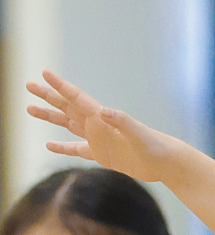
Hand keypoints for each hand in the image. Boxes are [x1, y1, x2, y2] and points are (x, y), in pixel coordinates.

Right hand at [26, 70, 176, 182]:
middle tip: (29, 85)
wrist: (164, 162)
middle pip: (66, 107)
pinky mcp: (102, 155)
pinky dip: (63, 147)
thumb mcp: (138, 134)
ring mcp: (98, 139)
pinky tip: (49, 145)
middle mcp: (97, 125)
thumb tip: (104, 112)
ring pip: (67, 125)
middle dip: (47, 96)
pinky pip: (77, 150)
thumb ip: (122, 121)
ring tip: (30, 109)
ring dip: (50, 117)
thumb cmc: (154, 145)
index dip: (60, 86)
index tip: (45, 73)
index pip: (76, 98)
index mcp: (102, 117)